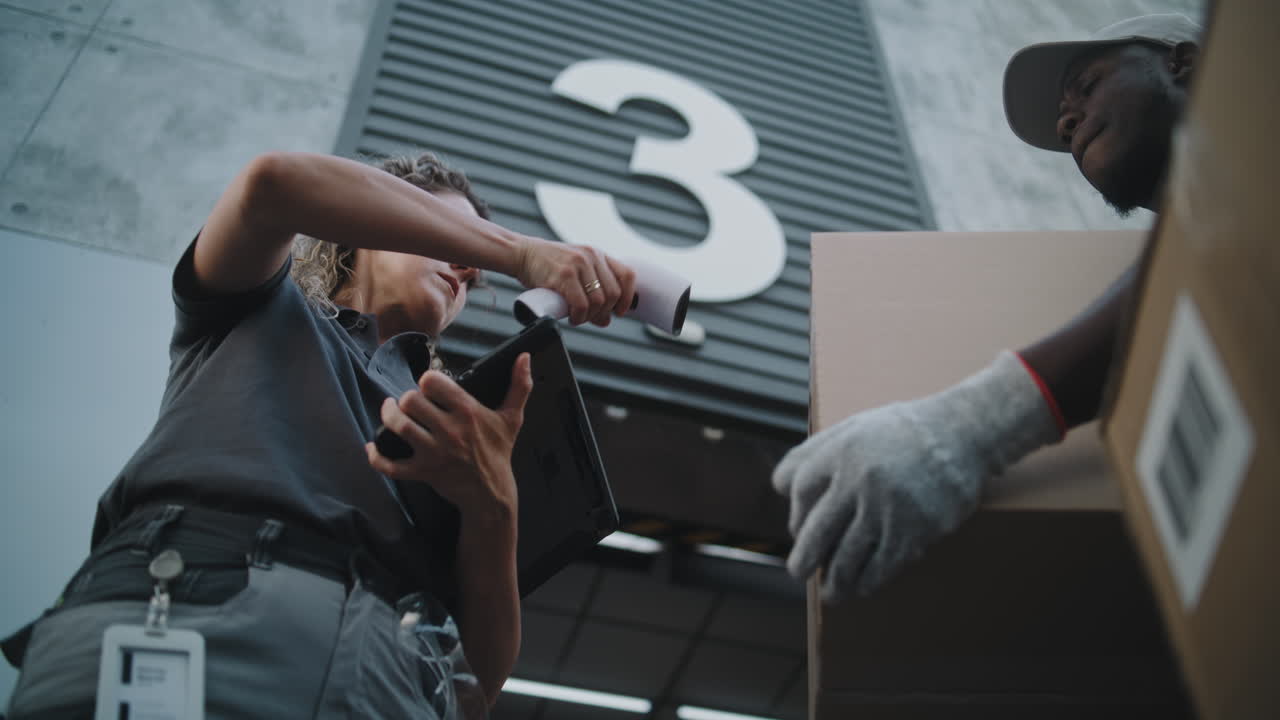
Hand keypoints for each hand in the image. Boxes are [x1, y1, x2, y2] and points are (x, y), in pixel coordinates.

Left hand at [367, 353, 533, 518]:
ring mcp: (434, 452)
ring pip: (398, 426)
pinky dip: (377, 456)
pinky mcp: (423, 472)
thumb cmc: (498, 452)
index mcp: (468, 412)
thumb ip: (519, 385)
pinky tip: (373, 445)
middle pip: (411, 401)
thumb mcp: (512, 418)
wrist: (491, 492)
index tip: (429, 386)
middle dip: (406, 397)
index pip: (432, 382)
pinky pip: (391, 465)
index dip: (427, 380)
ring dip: (388, 416)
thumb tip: (525, 357)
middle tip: (410, 401)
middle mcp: (449, 430)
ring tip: (390, 410)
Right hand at [513, 237, 635, 326]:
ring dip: (590, 317)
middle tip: (589, 318)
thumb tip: (606, 321)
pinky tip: (572, 317)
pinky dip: (579, 317)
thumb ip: (592, 293)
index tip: (619, 311)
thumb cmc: (547, 267)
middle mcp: (592, 256)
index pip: (627, 275)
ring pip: (599, 301)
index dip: (628, 298)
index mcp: (598, 254)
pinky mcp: (564, 274)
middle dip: (604, 312)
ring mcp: (578, 263)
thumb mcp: (575, 273)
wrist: (522, 254)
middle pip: (614, 293)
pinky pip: (581, 304)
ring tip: (577, 318)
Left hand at [772, 352, 1059, 602]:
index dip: (795, 513)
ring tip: (831, 593)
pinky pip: (882, 567)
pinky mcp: (915, 530)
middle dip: (803, 561)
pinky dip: (868, 583)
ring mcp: (886, 507)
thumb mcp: (853, 427)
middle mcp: (858, 479)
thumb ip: (814, 452)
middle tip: (799, 573)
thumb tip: (778, 486)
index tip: (800, 529)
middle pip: (815, 533)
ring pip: (846, 558)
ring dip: (834, 582)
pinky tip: (863, 588)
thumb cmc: (902, 432)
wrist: (963, 433)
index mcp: (839, 451)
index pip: (799, 490)